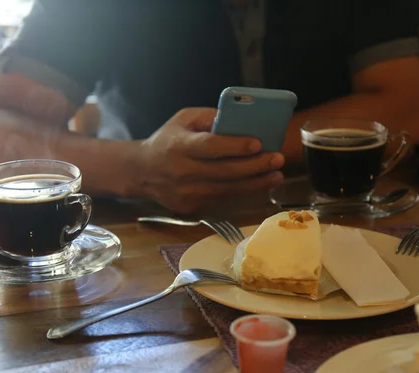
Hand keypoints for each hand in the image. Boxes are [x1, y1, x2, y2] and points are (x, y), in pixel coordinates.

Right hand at [131, 107, 284, 212]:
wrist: (141, 172)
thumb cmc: (168, 140)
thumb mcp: (183, 119)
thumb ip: (210, 118)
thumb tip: (242, 121)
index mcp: (178, 146)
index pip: (210, 147)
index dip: (234, 146)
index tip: (258, 143)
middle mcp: (181, 172)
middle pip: (224, 171)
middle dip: (255, 166)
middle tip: (277, 159)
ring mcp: (186, 193)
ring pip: (228, 190)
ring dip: (256, 183)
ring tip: (276, 175)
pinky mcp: (191, 208)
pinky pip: (222, 200)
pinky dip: (243, 192)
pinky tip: (260, 185)